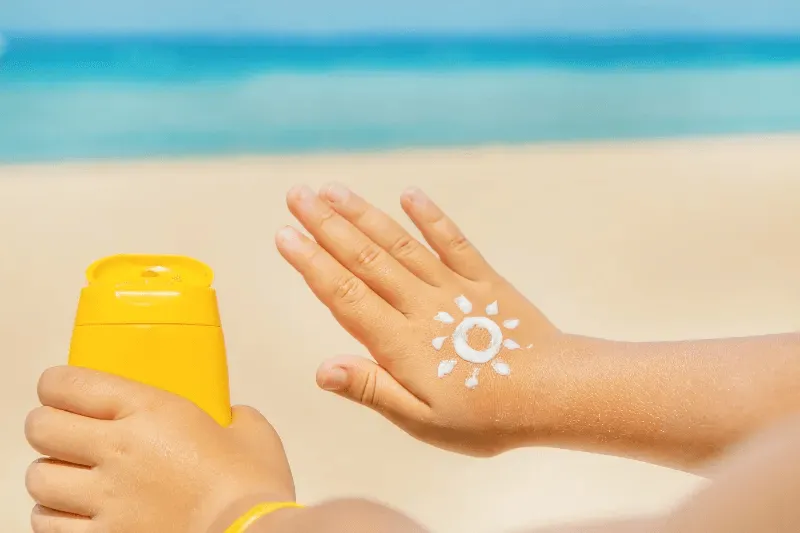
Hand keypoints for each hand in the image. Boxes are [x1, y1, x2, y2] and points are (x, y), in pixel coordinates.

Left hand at [24, 366, 294, 532]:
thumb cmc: (251, 491)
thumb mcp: (253, 434)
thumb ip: (233, 417)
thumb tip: (231, 419)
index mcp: (151, 412)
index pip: (70, 384)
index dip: (58, 384)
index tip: (63, 387)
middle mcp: (118, 451)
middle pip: (42, 428)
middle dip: (49, 426)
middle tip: (66, 430)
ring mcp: (105, 499)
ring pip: (39, 479)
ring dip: (53, 475)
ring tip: (74, 477)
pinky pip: (48, 525)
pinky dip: (57, 517)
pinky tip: (80, 514)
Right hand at [276, 184, 562, 455]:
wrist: (555, 395)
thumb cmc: (485, 416)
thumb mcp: (422, 420)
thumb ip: (372, 390)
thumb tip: (322, 369)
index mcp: (401, 343)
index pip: (345, 295)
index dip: (311, 264)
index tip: (284, 234)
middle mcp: (421, 306)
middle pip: (365, 259)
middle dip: (327, 225)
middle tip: (295, 195)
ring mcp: (454, 288)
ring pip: (400, 244)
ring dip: (364, 215)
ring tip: (332, 190)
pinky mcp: (484, 280)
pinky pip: (453, 241)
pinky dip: (431, 217)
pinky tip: (409, 195)